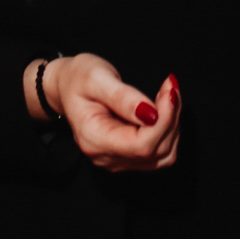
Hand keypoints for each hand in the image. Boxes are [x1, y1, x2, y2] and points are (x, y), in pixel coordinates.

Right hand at [43, 54, 180, 171]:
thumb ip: (122, 97)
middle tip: (169, 85)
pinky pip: (160, 151)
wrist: (67, 88)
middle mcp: (107, 157)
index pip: (141, 145)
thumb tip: (152, 114)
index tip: (169, 90)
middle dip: (170, 117)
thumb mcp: (96, 79)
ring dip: (172, 123)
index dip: (163, 121)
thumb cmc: (78, 79)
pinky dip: (169, 128)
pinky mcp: (129, 156)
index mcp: (94, 140)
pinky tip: (163, 107)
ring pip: (164, 154)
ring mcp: (118, 160)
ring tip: (167, 93)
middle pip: (156, 151)